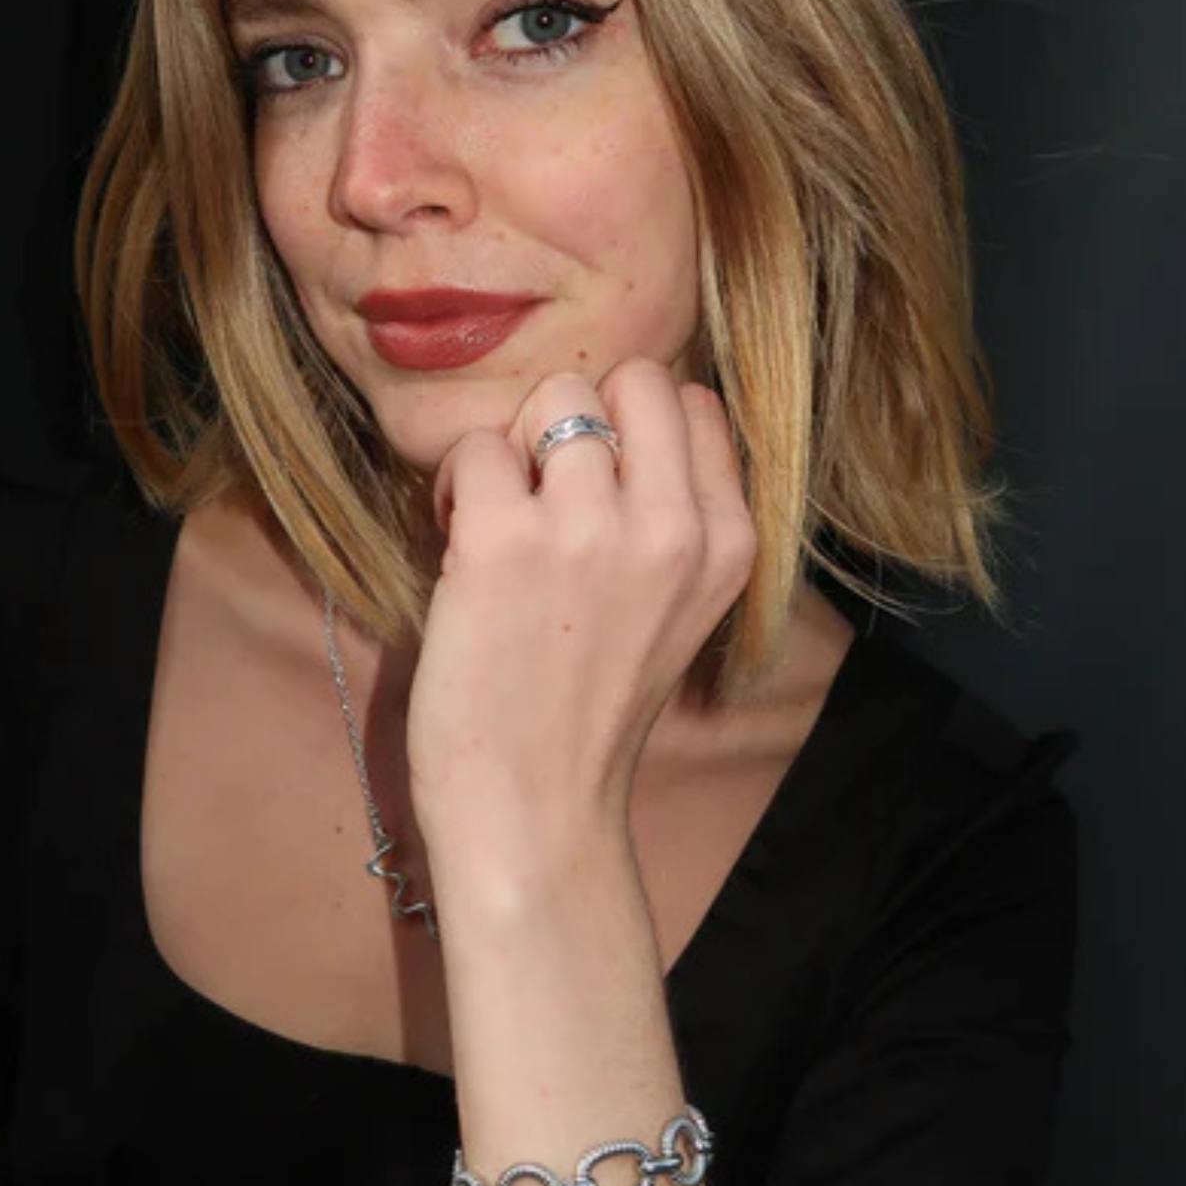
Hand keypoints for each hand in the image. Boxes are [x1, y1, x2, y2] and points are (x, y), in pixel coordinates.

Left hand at [406, 357, 756, 864]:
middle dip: (579, 418)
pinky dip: (457, 484)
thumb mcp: (679, 613)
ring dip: (514, 448)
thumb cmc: (591, 714)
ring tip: (497, 518)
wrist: (537, 807)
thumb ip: (673, 522)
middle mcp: (671, 524)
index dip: (633, 432)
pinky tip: (459, 542)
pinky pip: (475, 447)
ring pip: (553, 394)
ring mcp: (588, 527)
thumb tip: (615, 426)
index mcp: (728, 542)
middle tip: (545, 491)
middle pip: (633, 378)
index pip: (693, 405)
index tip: (599, 489)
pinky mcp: (503, 540)